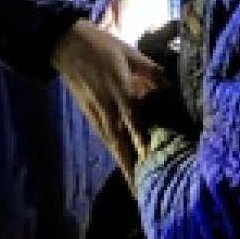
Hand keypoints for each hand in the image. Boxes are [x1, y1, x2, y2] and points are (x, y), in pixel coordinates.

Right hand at [51, 18, 170, 187]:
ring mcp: (96, 114)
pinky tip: (122, 162)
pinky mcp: (89, 115)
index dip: (145, 146)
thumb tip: (172, 87)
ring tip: (135, 188)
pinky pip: (104, 138)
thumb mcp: (131, 53)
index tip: (157, 165)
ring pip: (112, 146)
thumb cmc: (102, 46)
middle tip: (143, 194)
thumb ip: (152, 71)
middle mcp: (108, 109)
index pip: (136, 125)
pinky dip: (114, 153)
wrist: (67, 44)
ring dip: (123, 167)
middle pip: (122, 145)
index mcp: (121, 92)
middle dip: (132, 170)